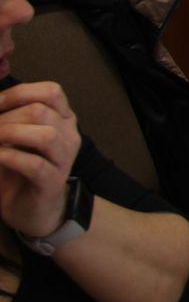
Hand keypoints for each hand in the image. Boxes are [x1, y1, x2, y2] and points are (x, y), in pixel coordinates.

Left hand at [0, 82, 81, 238]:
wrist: (33, 210)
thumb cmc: (20, 170)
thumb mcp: (17, 138)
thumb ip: (9, 119)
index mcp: (63, 119)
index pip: (51, 92)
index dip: (19, 93)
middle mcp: (69, 136)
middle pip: (42, 111)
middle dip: (6, 117)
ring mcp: (64, 159)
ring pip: (44, 135)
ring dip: (10, 134)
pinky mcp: (52, 182)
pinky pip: (33, 165)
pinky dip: (9, 158)